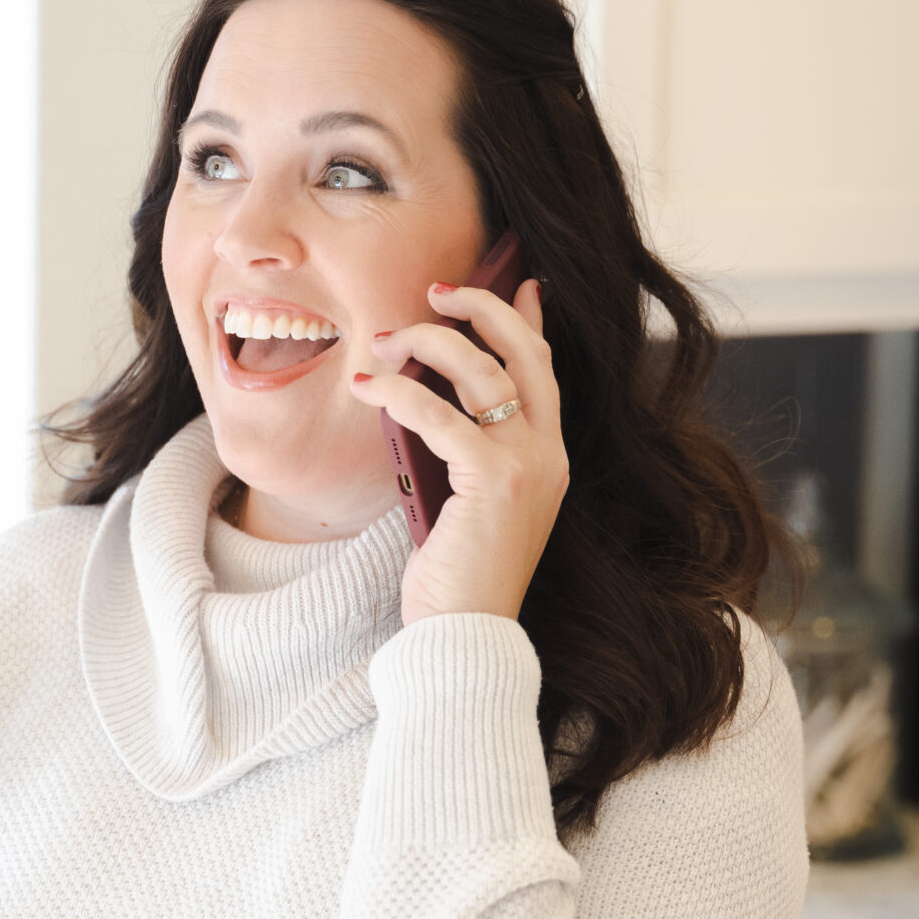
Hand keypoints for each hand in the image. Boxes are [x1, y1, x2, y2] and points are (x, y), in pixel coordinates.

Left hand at [348, 276, 566, 625]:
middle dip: (481, 310)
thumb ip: (467, 452)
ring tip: (385, 342)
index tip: (519, 283)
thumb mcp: (469, 502)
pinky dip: (399, 392)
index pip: (546, 370)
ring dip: (427, 344)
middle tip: (437, 293)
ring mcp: (528, 464)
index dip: (530, 321)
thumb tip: (433, 400)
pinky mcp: (494, 479)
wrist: (466, 634)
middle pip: (523, 352)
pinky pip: (439, 414)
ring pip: (481, 370)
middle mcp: (549, 454)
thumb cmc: (458, 575)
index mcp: (549, 458)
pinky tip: (369, 386)